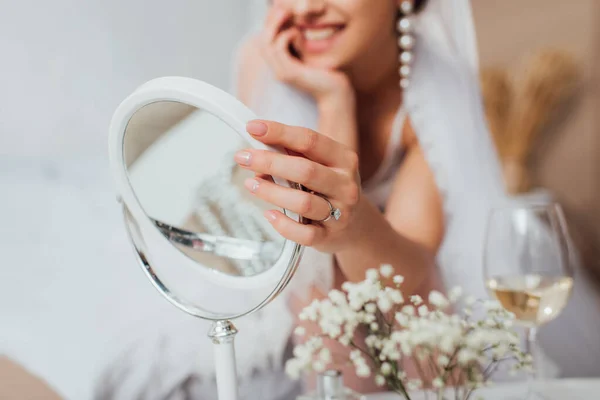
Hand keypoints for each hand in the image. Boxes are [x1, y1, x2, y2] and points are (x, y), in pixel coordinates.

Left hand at [234, 120, 361, 252]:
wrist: (356, 224)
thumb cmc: (329, 186)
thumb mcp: (321, 164)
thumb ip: (294, 153)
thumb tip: (257, 144)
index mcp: (343, 159)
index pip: (310, 140)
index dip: (280, 132)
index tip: (252, 128)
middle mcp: (345, 185)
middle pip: (306, 170)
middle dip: (270, 162)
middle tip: (242, 158)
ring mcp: (340, 213)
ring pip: (303, 203)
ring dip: (272, 192)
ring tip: (250, 184)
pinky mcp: (329, 237)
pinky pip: (305, 234)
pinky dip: (284, 225)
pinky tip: (268, 214)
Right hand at [260, 7, 353, 104]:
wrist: (336, 93)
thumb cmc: (327, 73)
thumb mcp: (310, 53)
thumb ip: (299, 42)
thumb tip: (295, 24)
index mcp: (281, 65)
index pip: (266, 41)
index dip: (271, 25)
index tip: (283, 11)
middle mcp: (277, 69)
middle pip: (262, 41)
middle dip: (271, 22)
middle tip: (283, 8)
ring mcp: (281, 73)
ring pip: (267, 44)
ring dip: (277, 26)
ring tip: (289, 15)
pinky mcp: (289, 74)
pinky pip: (279, 48)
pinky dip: (287, 35)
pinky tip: (298, 32)